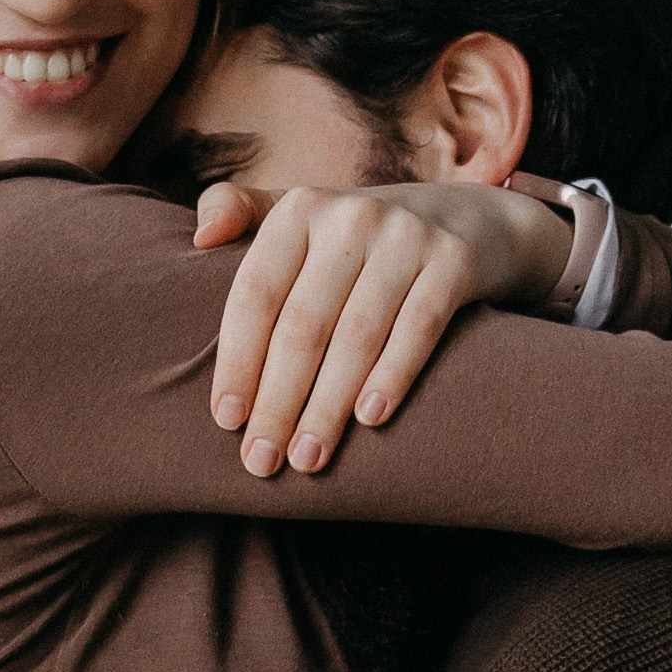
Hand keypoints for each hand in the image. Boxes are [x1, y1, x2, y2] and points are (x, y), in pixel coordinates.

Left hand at [193, 177, 570, 475]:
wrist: (470, 221)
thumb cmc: (362, 241)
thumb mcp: (305, 216)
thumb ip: (244, 215)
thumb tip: (201, 235)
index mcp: (301, 209)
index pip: (256, 295)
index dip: (238, 361)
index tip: (226, 422)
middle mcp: (352, 216)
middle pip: (303, 325)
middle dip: (278, 401)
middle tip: (262, 461)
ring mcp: (407, 237)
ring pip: (357, 335)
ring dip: (328, 406)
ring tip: (308, 459)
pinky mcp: (454, 263)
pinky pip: (418, 329)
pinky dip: (393, 375)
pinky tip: (369, 420)